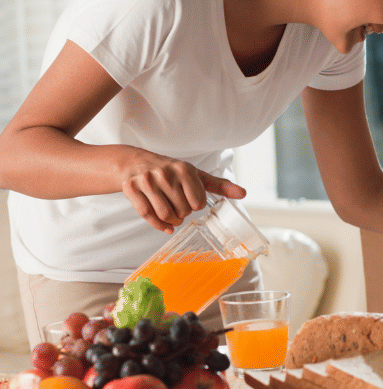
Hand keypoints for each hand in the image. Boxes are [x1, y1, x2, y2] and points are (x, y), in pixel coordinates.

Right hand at [120, 152, 245, 232]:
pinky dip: (158, 225)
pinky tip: (165, 225)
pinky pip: (147, 215)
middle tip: (180, 208)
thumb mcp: (196, 175)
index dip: (196, 206)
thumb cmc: (171, 171)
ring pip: (165, 214)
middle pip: (182, 210)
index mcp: (185, 170)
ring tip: (173, 215)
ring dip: (172, 221)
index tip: (192, 202)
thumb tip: (243, 194)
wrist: (135, 162)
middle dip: (183, 214)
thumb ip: (220, 185)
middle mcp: (165, 174)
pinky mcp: (131, 189)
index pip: (198, 202)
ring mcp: (147, 181)